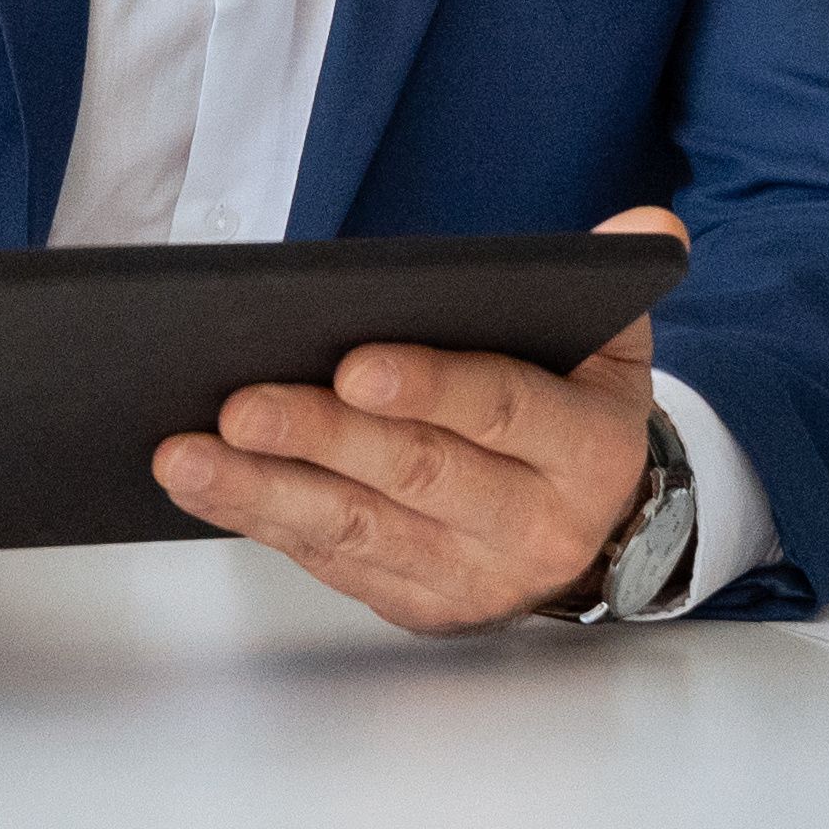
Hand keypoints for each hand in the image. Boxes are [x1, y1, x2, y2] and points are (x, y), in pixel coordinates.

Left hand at [151, 205, 685, 634]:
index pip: (506, 414)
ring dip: (263, 492)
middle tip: (240, 404)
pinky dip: (260, 521)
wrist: (596, 532)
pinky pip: (330, 563)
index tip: (353, 366)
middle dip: (321, 439)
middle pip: (417, 477)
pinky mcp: (417, 606)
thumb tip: (643, 222)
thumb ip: (611, 282)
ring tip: (185, 454)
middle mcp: (534, 526)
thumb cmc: (574, 416)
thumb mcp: (613, 346)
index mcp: (589, 451)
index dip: (431, 389)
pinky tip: (203, 484)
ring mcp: (471, 578)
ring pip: (357, 530)